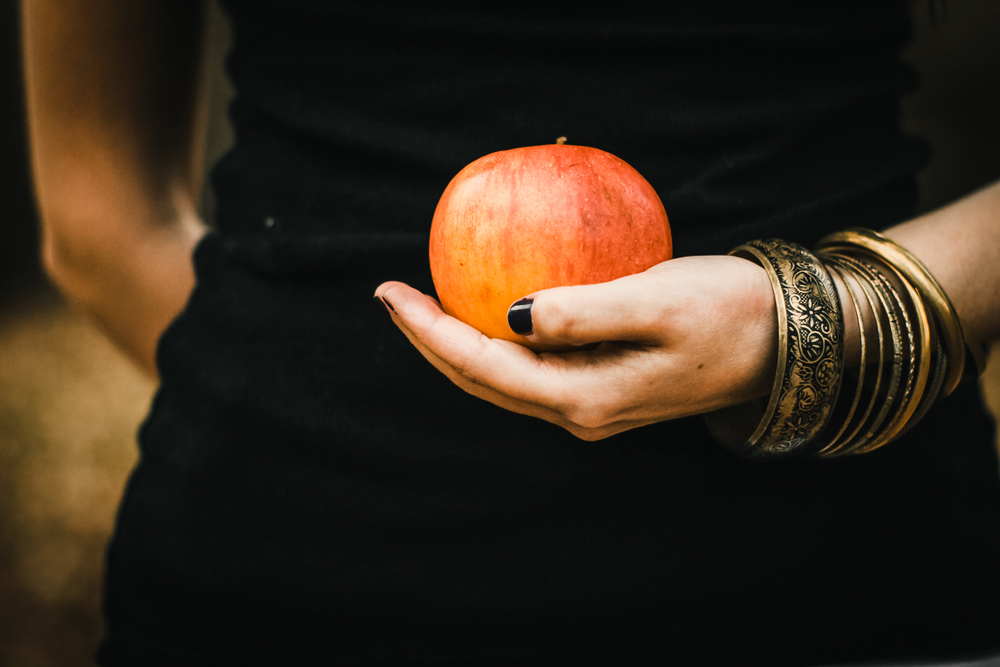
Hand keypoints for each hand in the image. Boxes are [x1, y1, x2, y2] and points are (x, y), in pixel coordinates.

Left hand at [375, 255, 778, 440]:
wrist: (786, 342)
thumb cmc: (730, 314)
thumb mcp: (658, 302)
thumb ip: (582, 311)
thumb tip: (511, 313)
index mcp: (584, 398)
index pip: (482, 367)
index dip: (429, 332)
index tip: (390, 293)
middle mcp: (579, 412)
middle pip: (481, 381)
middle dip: (430, 341)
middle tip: (391, 295)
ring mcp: (591, 404)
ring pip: (501, 379)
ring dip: (457, 343)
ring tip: (424, 305)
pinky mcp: (604, 386)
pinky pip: (530, 368)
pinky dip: (496, 340)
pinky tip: (488, 310)